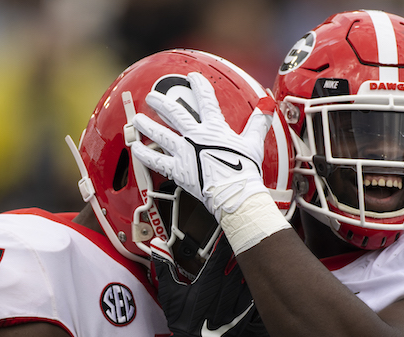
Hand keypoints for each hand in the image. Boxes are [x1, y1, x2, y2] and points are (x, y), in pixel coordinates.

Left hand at [129, 71, 271, 220]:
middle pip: (174, 114)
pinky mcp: (178, 170)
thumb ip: (258, 123)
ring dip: (147, 126)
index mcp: (214, 128)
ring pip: (161, 135)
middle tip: (151, 97)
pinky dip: (145, 154)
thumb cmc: (245, 170)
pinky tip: (136, 148)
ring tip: (137, 119)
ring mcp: (184, 153)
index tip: (192, 77)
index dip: (199, 86)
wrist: (234, 193)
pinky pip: (157, 160)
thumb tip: (267, 107)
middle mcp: (195, 137)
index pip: (206, 100)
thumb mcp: (254, 143)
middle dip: (161, 103)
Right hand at [152, 235, 254, 336]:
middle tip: (247, 233)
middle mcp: (227, 287)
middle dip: (244, 246)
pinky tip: (263, 277)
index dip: (227, 238)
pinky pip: (256, 294)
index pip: (222, 252)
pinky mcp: (245, 312)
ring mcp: (238, 300)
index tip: (230, 227)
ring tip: (258, 250)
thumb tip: (157, 245)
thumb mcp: (170, 292)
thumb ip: (165, 266)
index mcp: (211, 279)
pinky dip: (259, 285)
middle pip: (241, 260)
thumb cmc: (182, 320)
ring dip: (253, 263)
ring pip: (251, 275)